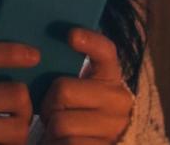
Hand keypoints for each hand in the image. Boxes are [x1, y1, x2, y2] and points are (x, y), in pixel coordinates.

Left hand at [39, 28, 132, 144]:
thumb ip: (71, 74)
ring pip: (60, 122)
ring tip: (61, 134)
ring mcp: (115, 126)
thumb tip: (49, 46)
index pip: (105, 52)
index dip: (89, 41)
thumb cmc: (79, 118)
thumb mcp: (79, 93)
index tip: (72, 35)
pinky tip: (64, 144)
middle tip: (54, 115)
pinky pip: (68, 143)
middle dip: (49, 105)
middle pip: (62, 90)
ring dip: (52, 131)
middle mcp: (119, 100)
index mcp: (111, 79)